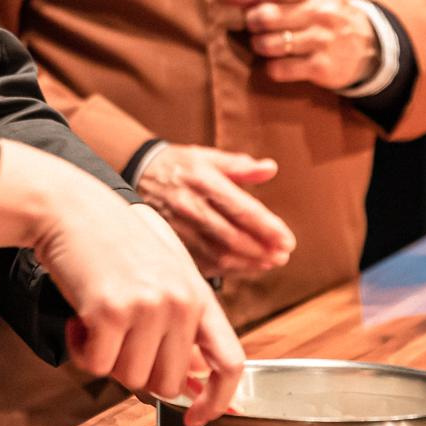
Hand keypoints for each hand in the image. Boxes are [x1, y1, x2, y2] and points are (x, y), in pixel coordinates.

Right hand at [0, 141, 244, 425]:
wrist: (71, 208)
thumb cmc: (113, 242)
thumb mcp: (162, 277)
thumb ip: (182, 329)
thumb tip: (193, 384)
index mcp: (198, 295)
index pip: (231, 362)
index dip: (218, 402)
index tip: (198, 416)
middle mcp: (180, 303)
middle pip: (168, 384)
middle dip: (137, 371)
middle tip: (118, 339)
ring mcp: (147, 307)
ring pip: (130, 379)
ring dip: (106, 358)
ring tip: (98, 319)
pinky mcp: (110, 312)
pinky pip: (96, 366)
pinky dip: (81, 351)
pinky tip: (80, 319)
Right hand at [136, 144, 294, 277]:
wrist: (138, 172)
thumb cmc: (179, 165)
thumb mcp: (208, 156)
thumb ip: (241, 166)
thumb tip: (270, 169)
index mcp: (204, 180)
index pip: (243, 209)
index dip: (268, 228)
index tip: (288, 240)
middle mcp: (191, 205)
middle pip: (232, 236)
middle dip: (261, 250)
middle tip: (282, 256)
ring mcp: (179, 226)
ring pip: (218, 253)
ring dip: (247, 263)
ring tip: (267, 263)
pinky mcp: (171, 241)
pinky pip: (201, 262)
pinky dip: (225, 268)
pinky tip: (242, 267)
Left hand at [220, 0, 378, 90]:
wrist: (365, 46)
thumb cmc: (322, 14)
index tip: (260, 0)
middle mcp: (325, 11)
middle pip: (267, 15)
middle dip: (253, 22)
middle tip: (258, 24)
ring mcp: (325, 40)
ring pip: (270, 44)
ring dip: (260, 45)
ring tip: (266, 42)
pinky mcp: (323, 67)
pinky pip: (280, 69)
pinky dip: (272, 67)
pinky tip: (279, 61)